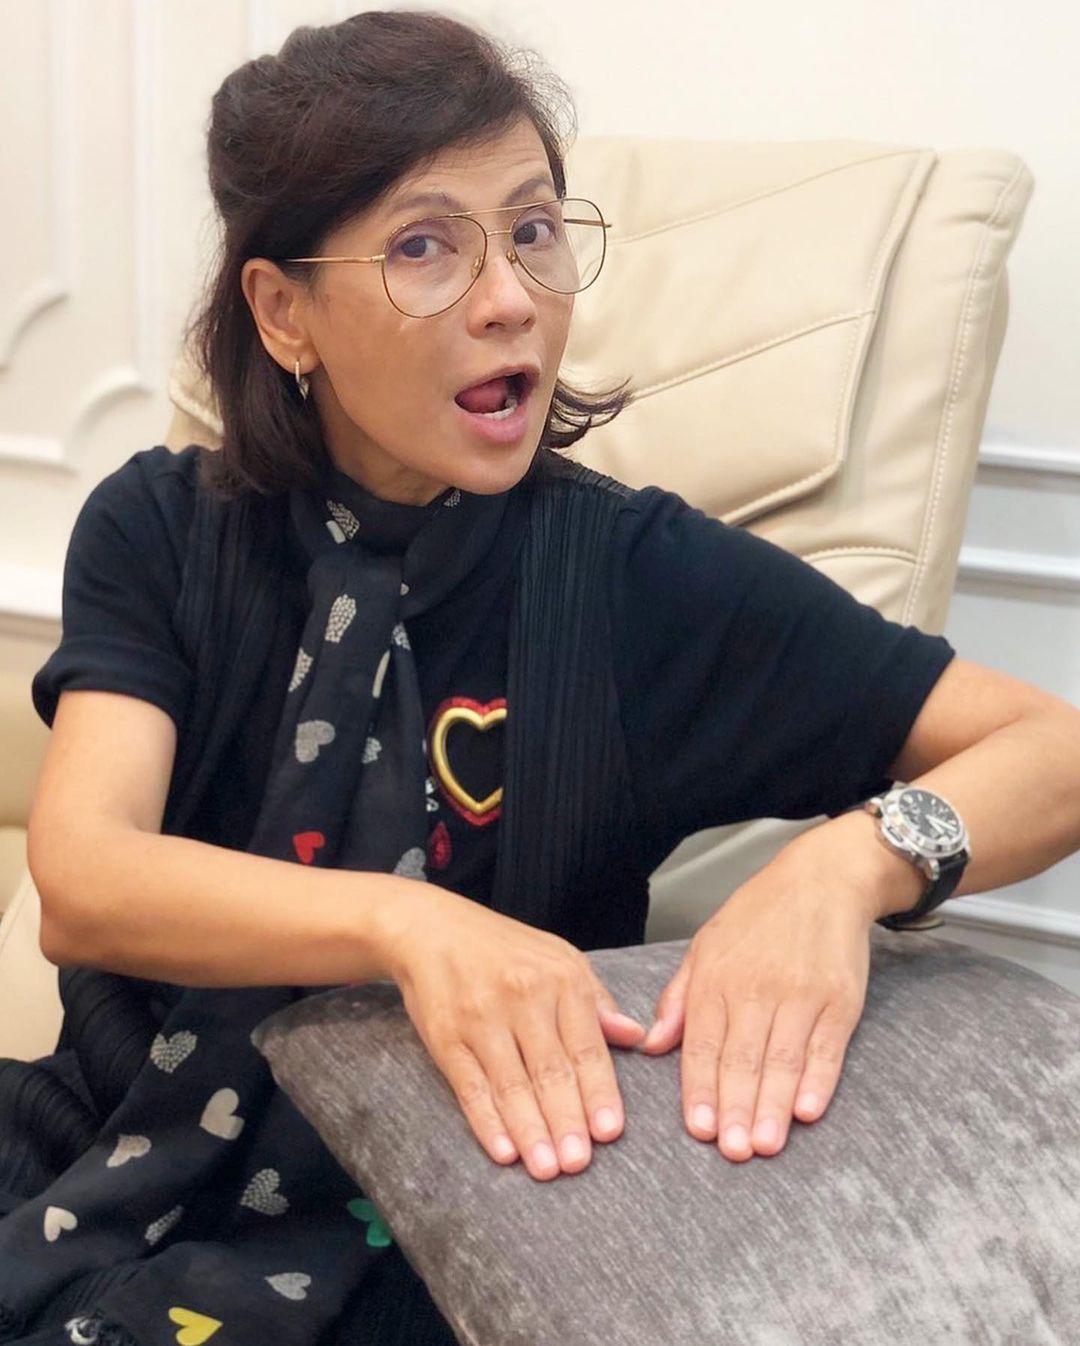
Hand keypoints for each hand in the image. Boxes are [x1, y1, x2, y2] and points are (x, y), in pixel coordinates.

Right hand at [383, 884, 647, 1180]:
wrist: (433, 929)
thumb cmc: (505, 949)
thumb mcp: (559, 958)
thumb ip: (596, 1000)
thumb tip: (635, 1036)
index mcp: (561, 979)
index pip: (586, 1047)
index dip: (599, 1091)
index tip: (610, 1131)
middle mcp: (523, 997)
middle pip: (550, 1070)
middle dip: (567, 1120)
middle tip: (579, 1162)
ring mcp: (482, 1018)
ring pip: (512, 1084)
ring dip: (530, 1130)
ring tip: (547, 1169)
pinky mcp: (446, 1037)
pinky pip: (470, 1086)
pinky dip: (487, 1121)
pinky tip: (503, 1151)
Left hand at [638, 847, 874, 1160]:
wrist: (821, 880)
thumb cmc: (757, 917)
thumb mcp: (706, 946)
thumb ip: (679, 999)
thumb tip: (653, 1046)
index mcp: (717, 978)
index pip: (703, 1043)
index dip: (700, 1088)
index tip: (697, 1128)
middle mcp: (756, 988)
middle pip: (743, 1057)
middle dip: (735, 1107)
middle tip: (731, 1151)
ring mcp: (801, 994)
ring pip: (783, 1058)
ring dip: (773, 1105)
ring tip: (765, 1145)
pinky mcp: (840, 999)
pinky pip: (827, 1047)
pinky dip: (819, 1080)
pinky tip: (808, 1111)